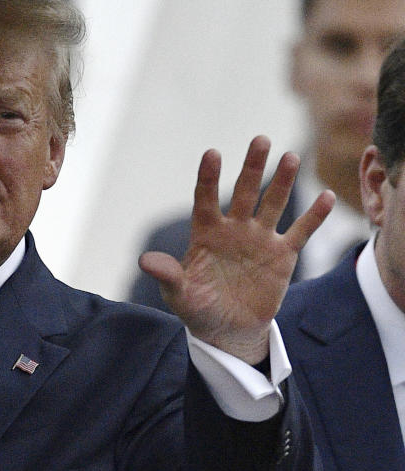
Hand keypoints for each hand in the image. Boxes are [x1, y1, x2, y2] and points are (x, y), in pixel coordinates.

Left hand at [138, 135, 333, 363]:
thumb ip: (167, 275)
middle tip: (260, 140)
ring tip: (291, 157)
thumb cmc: (197, 307)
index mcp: (205, 233)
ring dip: (282, 182)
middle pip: (243, 192)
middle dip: (252, 167)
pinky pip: (300, 232)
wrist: (227, 330)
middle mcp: (233, 229)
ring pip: (272, 204)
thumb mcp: (179, 294)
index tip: (212, 153)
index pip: (205, 199)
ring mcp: (259, 239)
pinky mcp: (282, 256)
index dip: (208, 177)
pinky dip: (313, 217)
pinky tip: (326, 197)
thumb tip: (144, 261)